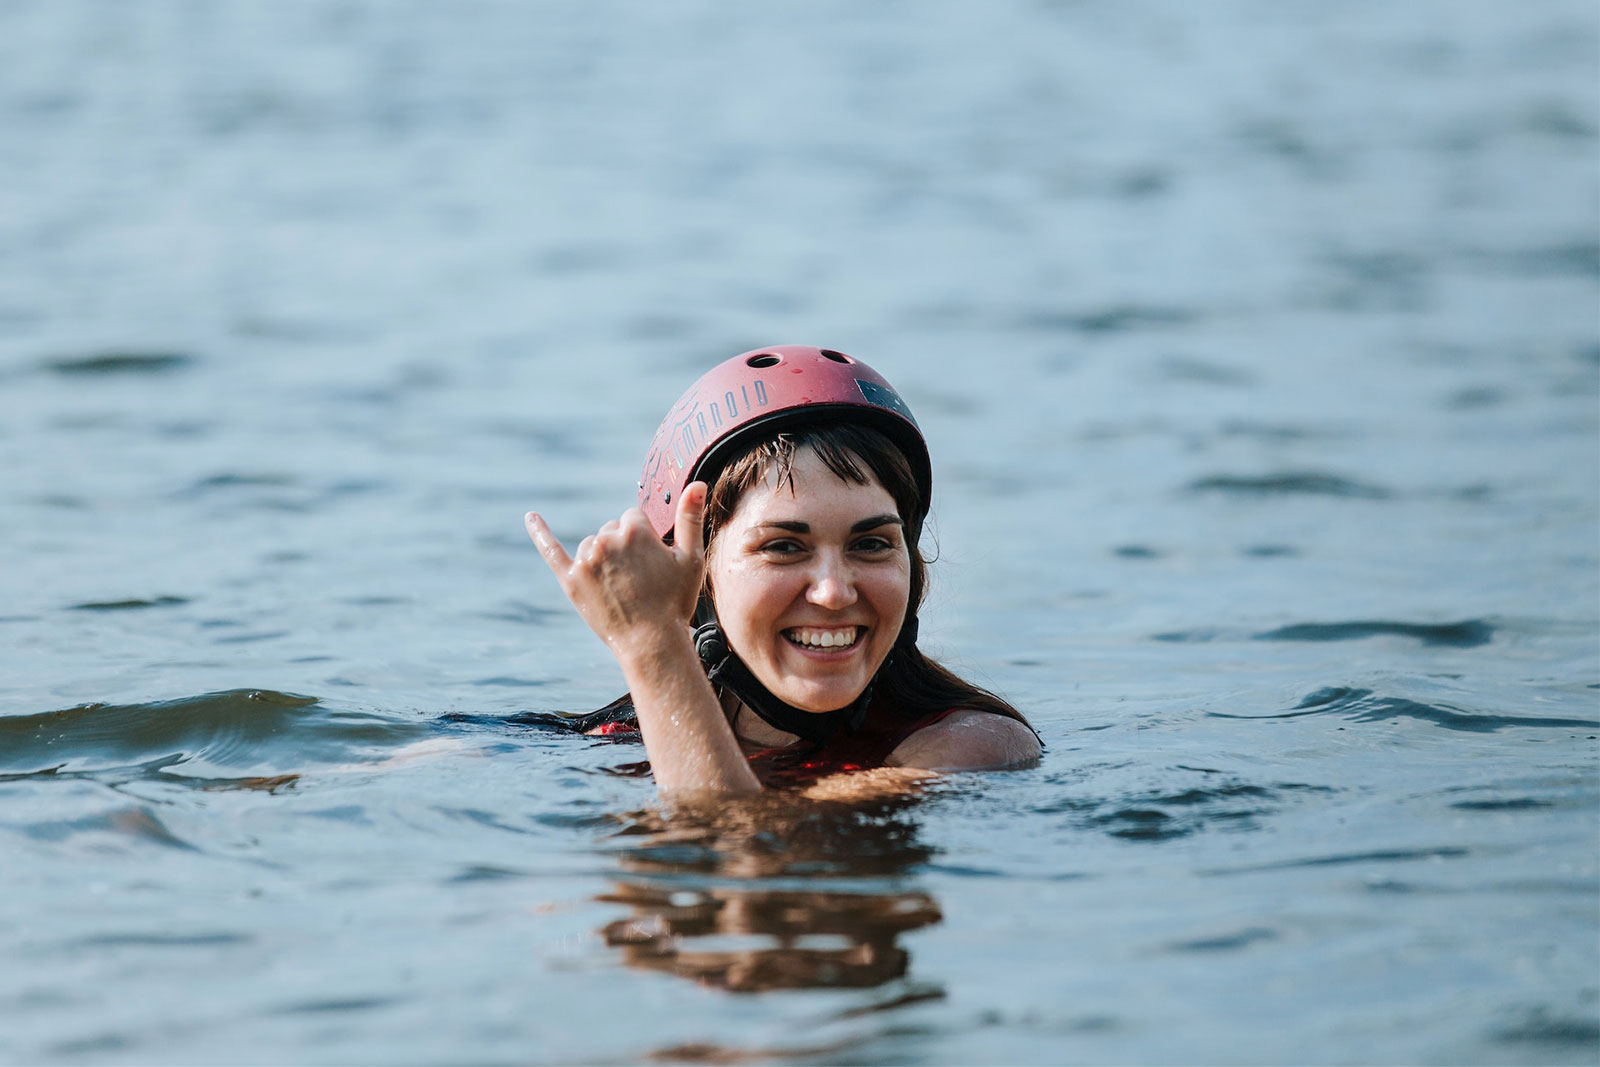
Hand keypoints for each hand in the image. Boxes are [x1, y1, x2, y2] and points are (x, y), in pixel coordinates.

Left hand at [524, 482, 707, 652]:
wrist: (651, 643)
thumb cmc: (674, 602)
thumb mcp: (691, 559)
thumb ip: (690, 517)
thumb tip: (698, 483)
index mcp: (634, 531)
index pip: (634, 518)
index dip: (645, 540)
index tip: (653, 564)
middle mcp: (606, 540)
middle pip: (611, 529)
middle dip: (623, 548)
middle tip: (639, 579)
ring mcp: (586, 561)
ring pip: (592, 544)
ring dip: (602, 557)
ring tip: (620, 586)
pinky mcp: (571, 580)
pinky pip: (551, 550)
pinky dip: (540, 533)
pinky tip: (530, 517)